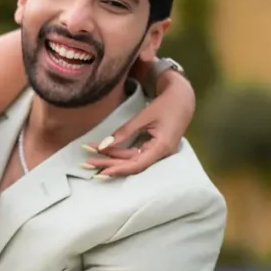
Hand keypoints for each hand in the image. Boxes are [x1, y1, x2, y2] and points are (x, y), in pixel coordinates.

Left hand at [83, 62, 194, 178]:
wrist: (183, 98)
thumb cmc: (166, 104)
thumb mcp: (144, 116)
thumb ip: (125, 131)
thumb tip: (103, 145)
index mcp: (162, 147)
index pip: (137, 164)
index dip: (119, 169)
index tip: (101, 172)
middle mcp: (160, 154)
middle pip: (131, 164)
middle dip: (109, 164)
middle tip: (87, 163)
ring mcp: (157, 152)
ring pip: (131, 160)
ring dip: (111, 159)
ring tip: (91, 157)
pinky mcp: (153, 148)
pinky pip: (135, 154)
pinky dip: (119, 153)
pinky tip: (104, 153)